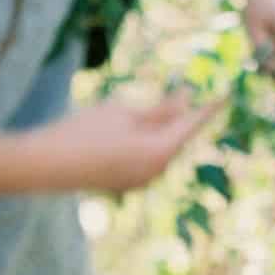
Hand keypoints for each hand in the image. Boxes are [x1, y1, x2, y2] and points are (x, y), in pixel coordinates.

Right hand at [37, 93, 227, 195]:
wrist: (47, 165)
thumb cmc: (86, 132)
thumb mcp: (125, 112)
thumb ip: (159, 110)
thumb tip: (184, 102)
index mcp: (160, 152)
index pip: (192, 124)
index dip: (209, 106)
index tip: (227, 93)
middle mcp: (155, 172)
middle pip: (177, 138)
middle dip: (182, 116)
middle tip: (187, 90)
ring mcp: (139, 182)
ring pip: (160, 149)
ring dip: (161, 128)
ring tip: (156, 105)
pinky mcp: (124, 184)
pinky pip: (144, 159)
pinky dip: (145, 141)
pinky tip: (131, 128)